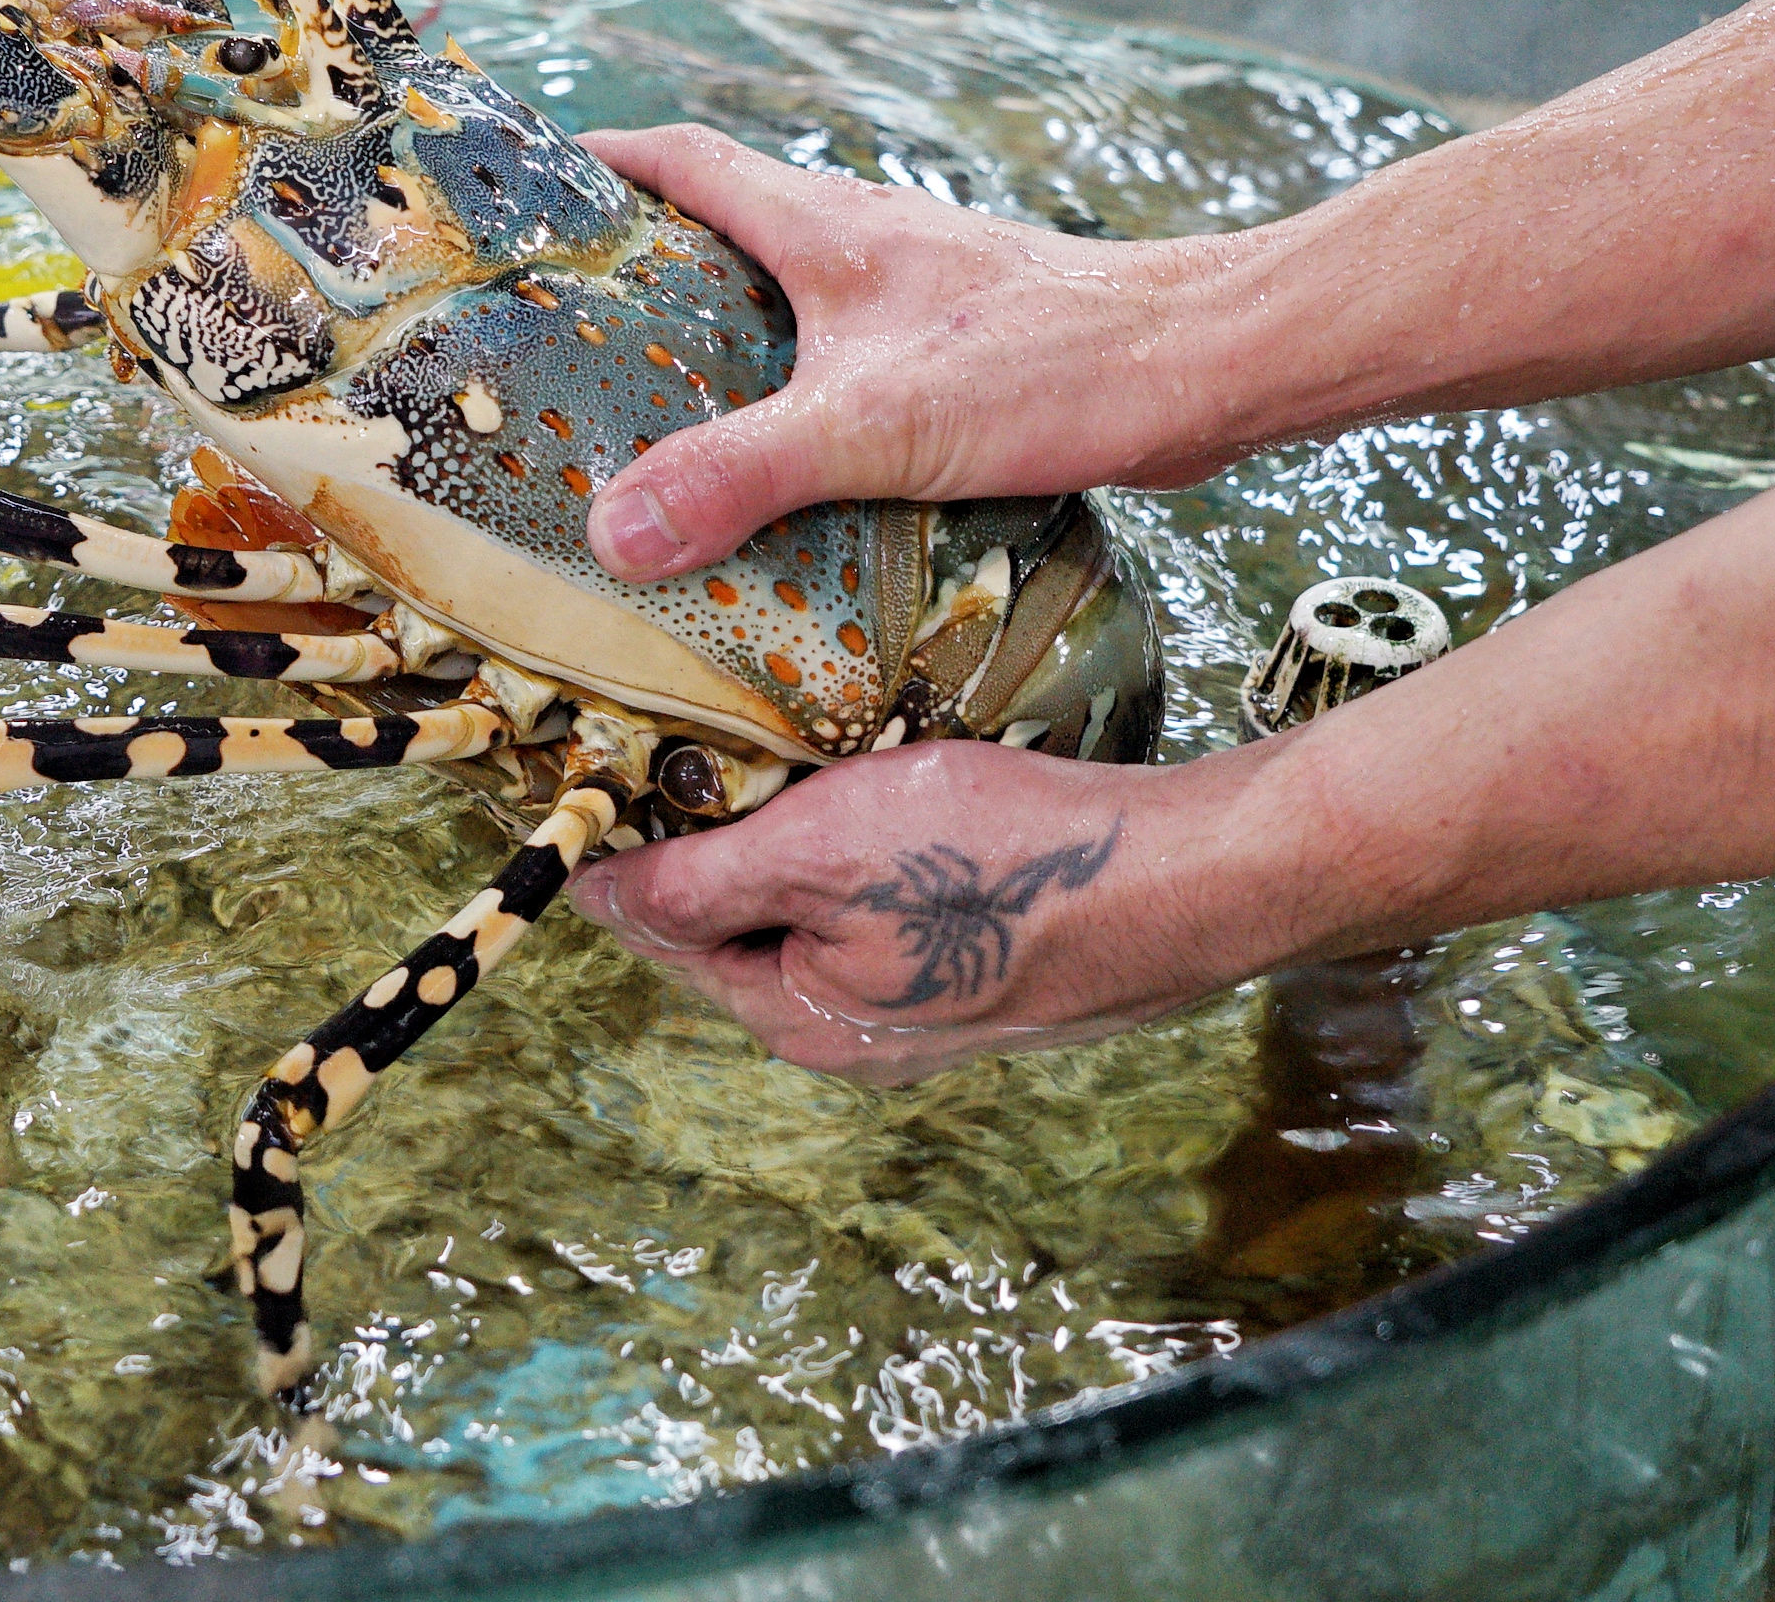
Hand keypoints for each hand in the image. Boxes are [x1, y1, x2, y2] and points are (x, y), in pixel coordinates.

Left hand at [563, 739, 1264, 1081]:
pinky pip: (891, 899)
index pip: (666, 937)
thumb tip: (588, 896)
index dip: (627, 858)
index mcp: (801, 1022)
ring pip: (820, 908)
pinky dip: (866, 842)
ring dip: (794, 836)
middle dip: (712, 842)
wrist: (1186, 879)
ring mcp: (929, 1001)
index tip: (602, 775)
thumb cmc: (1004, 864)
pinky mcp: (987, 956)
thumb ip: (700, 883)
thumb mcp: (822, 856)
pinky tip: (881, 783)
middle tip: (688, 741)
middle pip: (741, 926)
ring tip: (781, 750)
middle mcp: (859, 1032)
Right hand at [578, 125, 1239, 582]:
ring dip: (727, 329)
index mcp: (823, 225)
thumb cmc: (1052, 366)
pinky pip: (850, 351)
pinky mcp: (965, 346)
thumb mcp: (872, 428)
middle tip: (572, 326)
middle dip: (646, 261)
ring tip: (660, 408)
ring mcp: (918, 291)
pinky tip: (794, 461)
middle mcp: (864, 240)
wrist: (1206, 367)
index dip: (601, 163)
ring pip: (793, 290)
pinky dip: (800, 385)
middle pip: (728, 223)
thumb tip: (617, 530)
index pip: (684, 159)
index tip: (532, 185)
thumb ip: (741, 476)